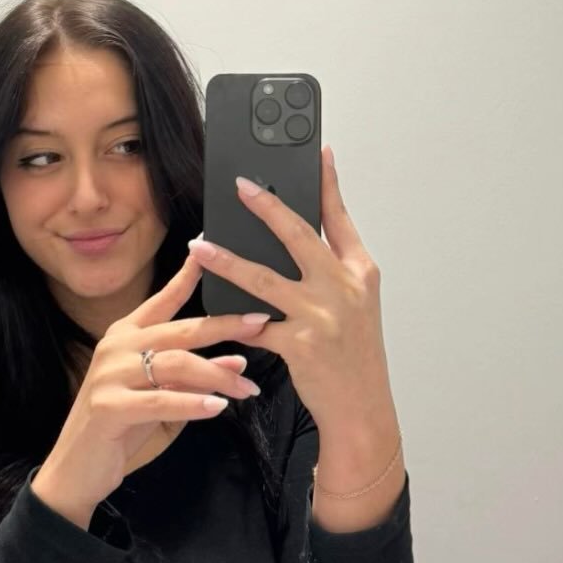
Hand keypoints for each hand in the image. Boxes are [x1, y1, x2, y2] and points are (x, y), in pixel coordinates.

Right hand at [31, 252, 268, 527]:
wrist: (77, 470)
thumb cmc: (123, 428)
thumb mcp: (166, 397)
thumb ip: (196, 377)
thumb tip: (239, 361)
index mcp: (127, 335)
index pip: (164, 298)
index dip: (189, 275)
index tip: (213, 250)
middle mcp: (117, 346)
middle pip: (180, 329)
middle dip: (224, 325)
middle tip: (261, 322)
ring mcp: (110, 374)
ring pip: (175, 363)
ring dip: (217, 376)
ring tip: (247, 388)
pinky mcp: (108, 406)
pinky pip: (160, 400)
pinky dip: (193, 404)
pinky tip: (217, 408)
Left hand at [188, 144, 391, 432]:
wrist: (363, 410)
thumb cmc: (357, 356)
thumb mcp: (357, 305)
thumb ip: (332, 270)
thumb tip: (300, 238)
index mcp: (361, 272)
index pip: (340, 218)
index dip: (328, 183)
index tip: (318, 153)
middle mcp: (344, 288)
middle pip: (298, 235)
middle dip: (266, 206)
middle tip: (240, 185)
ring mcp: (322, 315)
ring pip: (263, 277)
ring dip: (226, 260)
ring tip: (199, 246)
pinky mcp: (299, 343)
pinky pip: (254, 324)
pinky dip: (231, 319)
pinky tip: (210, 312)